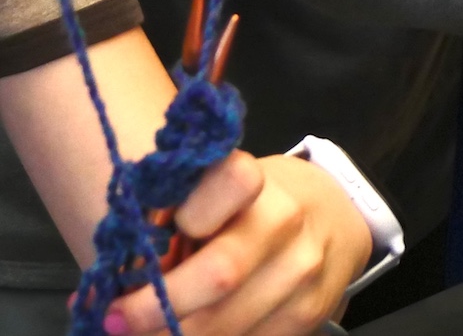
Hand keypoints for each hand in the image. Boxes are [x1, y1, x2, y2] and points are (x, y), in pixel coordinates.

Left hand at [103, 152, 371, 335]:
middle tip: (114, 323)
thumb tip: (96, 295)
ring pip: (229, 325)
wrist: (328, 216)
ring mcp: (305, 267)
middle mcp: (287, 220)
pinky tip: (194, 333)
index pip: (231, 181)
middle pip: (221, 274)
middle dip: (157, 309)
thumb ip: (160, 232)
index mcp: (255, 182)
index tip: (150, 238)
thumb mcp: (204, 200)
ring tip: (149, 334)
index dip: (189, 212)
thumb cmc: (240, 210)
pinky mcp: (314, 310)